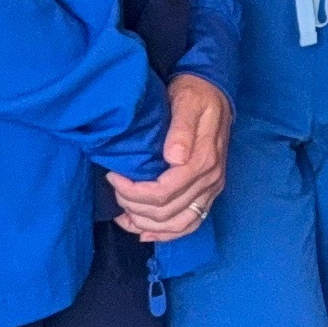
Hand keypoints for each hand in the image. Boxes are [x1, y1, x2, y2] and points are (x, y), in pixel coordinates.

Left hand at [108, 73, 231, 242]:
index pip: (164, 192)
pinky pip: (191, 223)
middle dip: (134, 206)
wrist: (214, 91)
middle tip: (115, 189)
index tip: (113, 177)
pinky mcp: (208, 193)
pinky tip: (145, 232)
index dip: (134, 192)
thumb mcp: (187, 102)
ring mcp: (211, 189)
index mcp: (204, 160)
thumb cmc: (195, 94)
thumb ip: (182, 129)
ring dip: (147, 224)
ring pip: (178, 224)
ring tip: (124, 213)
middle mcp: (211, 180)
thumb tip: (174, 158)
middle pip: (167, 211)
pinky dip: (167, 234)